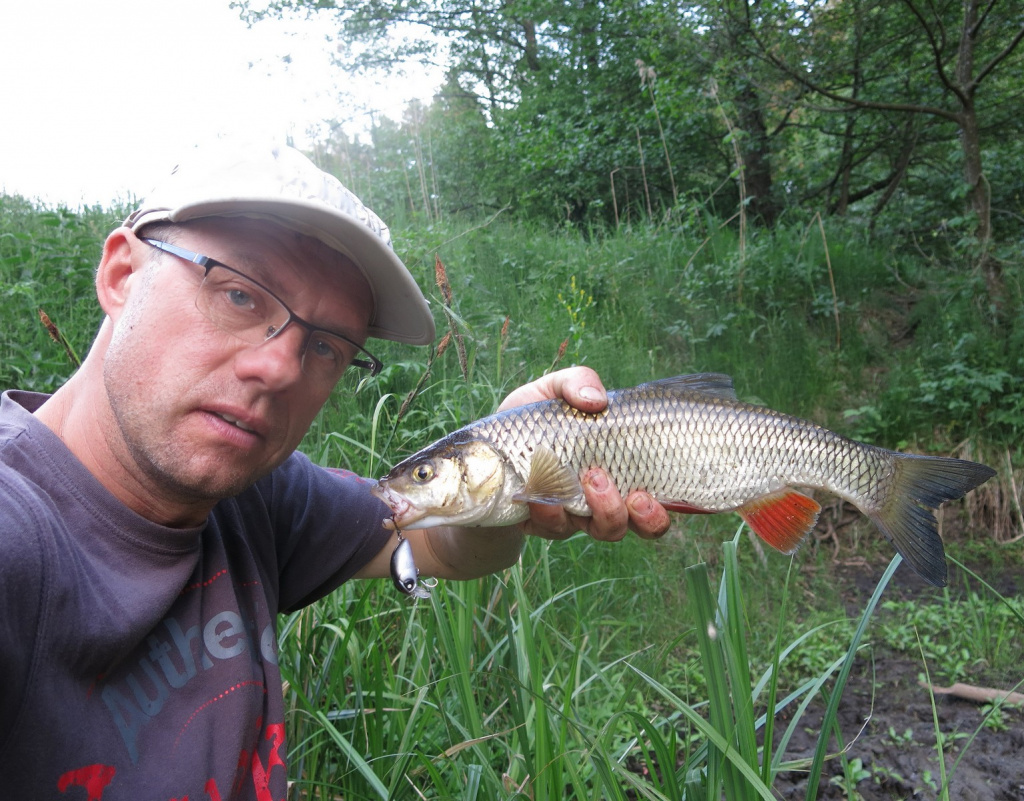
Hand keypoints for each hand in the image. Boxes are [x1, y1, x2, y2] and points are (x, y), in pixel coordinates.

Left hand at [499, 367, 670, 542]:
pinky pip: (556, 528)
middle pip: (643, 524)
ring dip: (606, 511)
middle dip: (646, 516)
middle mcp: (604, 498)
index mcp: (618, 468)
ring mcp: (576, 516)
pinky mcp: (545, 526)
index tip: (654, 493)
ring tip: (591, 481)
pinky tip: (541, 495)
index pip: (658, 495)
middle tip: (634, 493)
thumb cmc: (524, 424)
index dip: (666, 506)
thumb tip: (598, 400)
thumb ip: (575, 382)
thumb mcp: (548, 391)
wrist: (479, 461)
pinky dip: (551, 512)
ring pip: (608, 531)